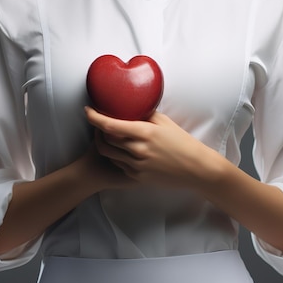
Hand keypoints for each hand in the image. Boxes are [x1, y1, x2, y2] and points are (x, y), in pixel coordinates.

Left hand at [85, 106, 204, 188]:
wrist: (195, 168)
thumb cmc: (182, 142)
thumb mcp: (164, 122)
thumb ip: (145, 114)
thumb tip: (131, 105)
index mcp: (144, 132)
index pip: (110, 125)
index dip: (94, 117)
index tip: (87, 110)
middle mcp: (138, 150)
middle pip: (105, 140)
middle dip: (97, 130)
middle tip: (97, 121)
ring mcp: (137, 166)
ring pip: (109, 154)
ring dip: (103, 143)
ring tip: (106, 135)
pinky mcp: (137, 177)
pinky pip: (119, 165)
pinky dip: (116, 155)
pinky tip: (122, 149)